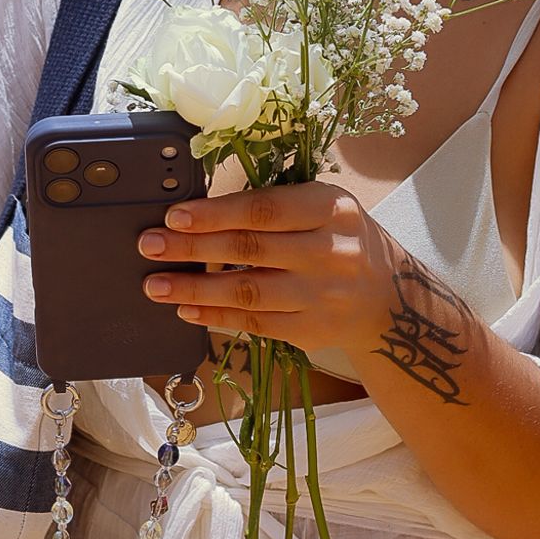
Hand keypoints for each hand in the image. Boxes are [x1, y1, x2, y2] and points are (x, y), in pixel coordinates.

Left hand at [138, 181, 396, 366]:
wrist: (391, 298)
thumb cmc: (340, 239)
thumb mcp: (323, 207)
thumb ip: (274, 206)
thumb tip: (200, 213)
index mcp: (331, 209)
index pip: (264, 209)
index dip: (216, 213)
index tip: (175, 216)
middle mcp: (330, 252)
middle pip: (249, 249)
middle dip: (192, 248)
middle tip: (149, 246)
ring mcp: (322, 297)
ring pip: (247, 293)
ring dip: (195, 290)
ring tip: (155, 286)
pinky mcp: (312, 332)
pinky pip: (255, 324)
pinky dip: (217, 317)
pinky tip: (187, 310)